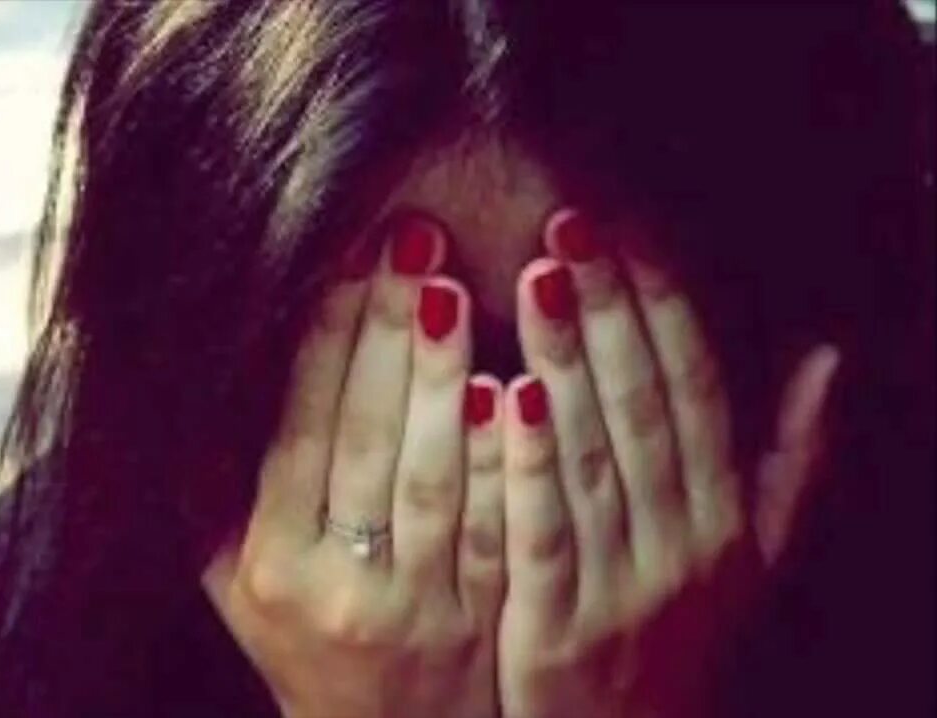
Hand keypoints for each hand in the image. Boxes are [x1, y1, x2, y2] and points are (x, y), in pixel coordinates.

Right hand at [202, 212, 503, 717]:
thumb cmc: (305, 637)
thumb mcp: (234, 578)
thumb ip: (216, 490)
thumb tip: (197, 373)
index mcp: (268, 563)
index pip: (295, 428)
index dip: (324, 337)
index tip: (348, 254)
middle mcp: (333, 587)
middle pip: (363, 438)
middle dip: (386, 331)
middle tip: (412, 240)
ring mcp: (410, 609)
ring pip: (430, 475)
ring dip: (443, 377)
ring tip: (458, 286)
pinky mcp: (478, 624)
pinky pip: (493, 528)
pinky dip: (498, 457)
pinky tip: (513, 387)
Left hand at [496, 209, 839, 717]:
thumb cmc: (679, 637)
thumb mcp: (755, 560)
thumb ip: (792, 463)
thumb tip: (829, 358)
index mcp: (726, 517)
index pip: (698, 390)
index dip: (666, 307)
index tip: (627, 231)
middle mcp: (684, 543)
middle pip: (645, 407)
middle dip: (609, 311)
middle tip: (570, 226)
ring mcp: (623, 586)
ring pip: (596, 456)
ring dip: (568, 363)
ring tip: (538, 278)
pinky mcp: (558, 627)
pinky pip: (544, 532)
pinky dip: (528, 464)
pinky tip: (501, 393)